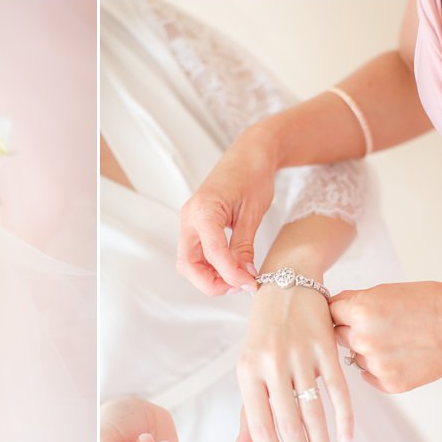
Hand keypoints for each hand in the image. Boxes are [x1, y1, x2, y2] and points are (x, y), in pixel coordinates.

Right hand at [177, 130, 277, 295]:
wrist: (250, 154)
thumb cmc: (253, 175)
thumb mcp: (253, 214)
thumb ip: (244, 247)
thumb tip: (245, 276)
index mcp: (203, 210)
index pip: (212, 253)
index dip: (232, 275)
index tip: (251, 285)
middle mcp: (190, 217)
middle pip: (188, 265)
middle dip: (212, 283)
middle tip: (241, 287)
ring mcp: (190, 222)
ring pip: (189, 262)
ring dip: (211, 277)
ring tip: (239, 279)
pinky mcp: (196, 225)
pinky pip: (197, 253)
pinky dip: (212, 266)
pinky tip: (233, 268)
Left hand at [233, 282, 353, 441]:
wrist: (288, 284)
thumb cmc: (265, 332)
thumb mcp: (250, 366)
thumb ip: (248, 409)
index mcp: (247, 370)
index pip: (260, 424)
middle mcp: (272, 363)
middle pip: (288, 422)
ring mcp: (300, 353)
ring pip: (313, 410)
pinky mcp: (325, 345)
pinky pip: (338, 389)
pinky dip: (344, 417)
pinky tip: (345, 437)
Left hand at [329, 282, 441, 392]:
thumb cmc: (430, 303)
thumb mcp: (387, 290)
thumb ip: (355, 301)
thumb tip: (333, 308)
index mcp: (360, 311)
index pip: (329, 313)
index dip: (339, 312)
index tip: (347, 313)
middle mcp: (363, 339)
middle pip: (337, 337)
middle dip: (350, 331)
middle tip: (376, 326)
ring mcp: (376, 364)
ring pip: (354, 357)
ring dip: (366, 351)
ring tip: (393, 340)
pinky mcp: (389, 383)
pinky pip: (368, 376)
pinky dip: (378, 368)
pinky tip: (398, 355)